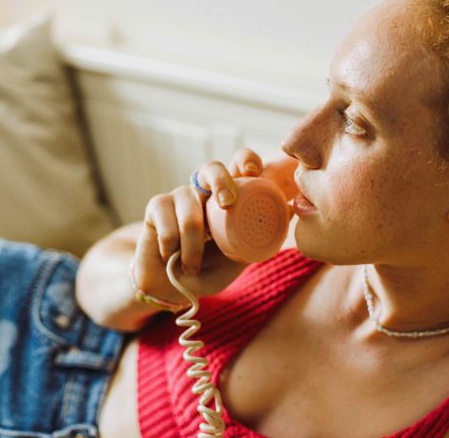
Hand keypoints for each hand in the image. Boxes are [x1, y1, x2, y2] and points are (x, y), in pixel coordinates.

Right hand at [131, 149, 267, 304]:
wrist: (173, 287)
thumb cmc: (211, 268)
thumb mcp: (242, 254)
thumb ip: (262, 235)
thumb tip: (292, 209)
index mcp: (229, 195)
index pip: (239, 164)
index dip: (246, 160)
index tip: (253, 171)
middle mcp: (205, 190)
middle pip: (211, 167)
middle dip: (221, 180)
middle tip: (227, 203)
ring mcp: (179, 196)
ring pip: (189, 204)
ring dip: (193, 241)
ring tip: (192, 266)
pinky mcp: (156, 207)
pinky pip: (167, 220)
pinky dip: (173, 244)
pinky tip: (172, 258)